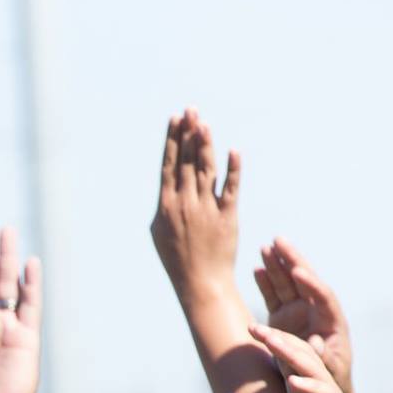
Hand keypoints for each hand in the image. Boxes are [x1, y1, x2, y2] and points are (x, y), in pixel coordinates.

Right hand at [150, 108, 241, 296]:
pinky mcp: (227, 216)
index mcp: (166, 206)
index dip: (172, 141)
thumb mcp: (160, 231)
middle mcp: (185, 204)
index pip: (169, 165)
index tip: (175, 120)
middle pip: (187, 161)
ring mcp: (206, 209)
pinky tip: (232, 150)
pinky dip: (232, 168)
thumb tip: (169, 185)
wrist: (200, 282)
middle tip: (191, 110)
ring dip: (205, 144)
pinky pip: (230, 187)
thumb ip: (166, 205)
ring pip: (206, 169)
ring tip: (204, 123)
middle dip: (188, 134)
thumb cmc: (177, 259)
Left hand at [223, 324, 379, 392]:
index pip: (285, 361)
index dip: (270, 343)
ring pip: (314, 371)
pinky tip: (295, 382)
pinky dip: (312, 389)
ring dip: (294, 356)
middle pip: (298, 358)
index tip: (249, 328)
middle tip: (256, 327)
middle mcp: (315, 391)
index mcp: (299, 392)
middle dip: (278, 342)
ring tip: (274, 343)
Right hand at [253, 237, 353, 392]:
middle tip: (280, 240)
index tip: (299, 270)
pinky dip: (266, 282)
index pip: (323, 297)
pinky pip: (275, 296)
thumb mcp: (327, 373)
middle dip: (293, 260)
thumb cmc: (326, 382)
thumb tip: (316, 342)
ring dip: (278, 265)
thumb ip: (320, 358)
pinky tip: (258, 267)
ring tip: (267, 246)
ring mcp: (298, 314)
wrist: (317, 389)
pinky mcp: (283, 319)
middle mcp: (316, 313)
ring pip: (288, 284)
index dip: (311, 283)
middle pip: (305, 281)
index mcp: (332, 322)